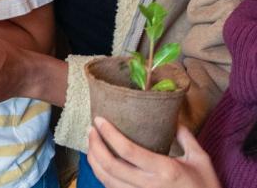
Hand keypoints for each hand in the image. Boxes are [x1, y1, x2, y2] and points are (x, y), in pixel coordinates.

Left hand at [87, 119, 220, 187]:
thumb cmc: (205, 187)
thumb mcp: (200, 160)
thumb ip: (185, 137)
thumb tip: (173, 117)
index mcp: (165, 170)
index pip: (127, 151)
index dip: (109, 134)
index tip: (99, 119)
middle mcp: (149, 185)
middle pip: (110, 165)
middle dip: (95, 145)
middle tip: (91, 129)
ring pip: (106, 179)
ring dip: (93, 160)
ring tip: (91, 143)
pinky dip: (101, 175)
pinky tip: (99, 162)